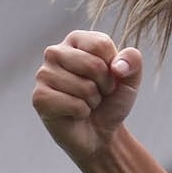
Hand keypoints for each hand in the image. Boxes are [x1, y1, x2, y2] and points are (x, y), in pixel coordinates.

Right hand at [33, 30, 143, 163]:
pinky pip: (73, 104)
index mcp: (76, 40)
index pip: (101, 44)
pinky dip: (82, 112)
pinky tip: (74, 113)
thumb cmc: (111, 100)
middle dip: (104, 86)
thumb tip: (117, 66)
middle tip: (97, 93)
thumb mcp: (130, 78)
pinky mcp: (39, 97)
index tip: (109, 77)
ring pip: (84, 87)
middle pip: (93, 65)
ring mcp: (43, 74)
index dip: (114, 67)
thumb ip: (132, 61)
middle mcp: (55, 52)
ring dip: (93, 101)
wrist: (101, 132)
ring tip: (85, 102)